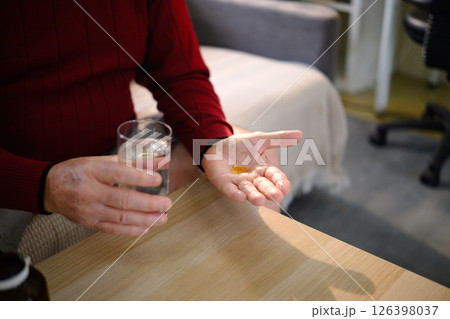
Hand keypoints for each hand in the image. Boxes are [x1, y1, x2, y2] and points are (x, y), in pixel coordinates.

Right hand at [44, 155, 170, 235]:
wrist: (51, 188)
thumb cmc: (79, 171)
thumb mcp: (102, 161)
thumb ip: (132, 161)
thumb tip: (159, 161)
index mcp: (92, 170)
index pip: (119, 174)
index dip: (140, 178)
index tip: (157, 179)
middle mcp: (90, 191)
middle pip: (122, 200)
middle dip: (148, 204)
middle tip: (166, 203)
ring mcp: (89, 209)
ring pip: (120, 217)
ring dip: (144, 219)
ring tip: (162, 218)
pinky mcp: (89, 222)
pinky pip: (112, 229)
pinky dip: (130, 230)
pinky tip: (146, 228)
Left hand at [202, 130, 301, 206]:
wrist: (218, 145)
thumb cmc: (241, 145)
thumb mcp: (261, 140)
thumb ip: (279, 139)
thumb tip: (300, 134)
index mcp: (264, 169)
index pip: (275, 176)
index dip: (280, 182)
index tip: (285, 187)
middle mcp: (253, 179)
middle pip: (263, 186)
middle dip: (269, 191)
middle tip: (276, 196)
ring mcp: (238, 182)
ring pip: (248, 191)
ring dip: (254, 196)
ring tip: (259, 201)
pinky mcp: (224, 183)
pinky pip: (230, 190)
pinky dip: (235, 194)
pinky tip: (240, 197)